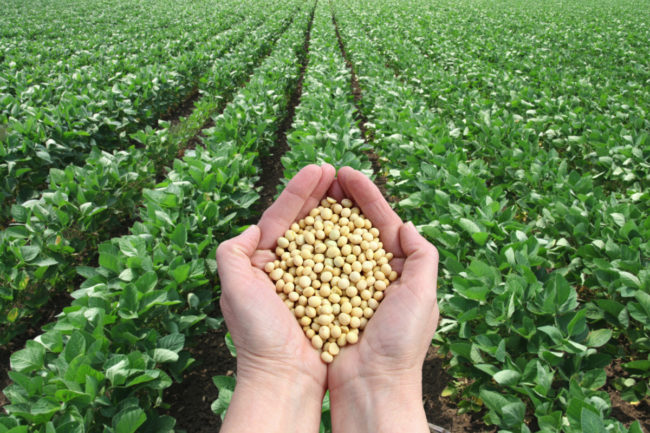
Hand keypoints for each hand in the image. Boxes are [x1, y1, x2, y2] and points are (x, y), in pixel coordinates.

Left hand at [216, 164, 335, 432]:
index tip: (319, 168)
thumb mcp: (234, 289)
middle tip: (336, 171)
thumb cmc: (257, 335)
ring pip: (324, 238)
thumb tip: (251, 228)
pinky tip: (360, 226)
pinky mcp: (329, 295)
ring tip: (350, 189)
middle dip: (319, 195)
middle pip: (304, 222)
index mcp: (261, 263)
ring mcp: (309, 281)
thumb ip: (232, 253)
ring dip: (336, 212)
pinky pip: (340, 262)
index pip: (280, 217)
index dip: (299, 191)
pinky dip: (349, 242)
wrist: (284, 377)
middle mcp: (285, 269)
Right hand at [327, 167, 439, 432]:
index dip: (366, 195)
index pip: (381, 221)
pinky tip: (295, 228)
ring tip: (309, 192)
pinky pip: (313, 266)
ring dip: (321, 215)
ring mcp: (344, 285)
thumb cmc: (400, 343)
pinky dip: (305, 245)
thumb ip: (421, 256)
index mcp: (398, 269)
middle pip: (354, 226)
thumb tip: (405, 223)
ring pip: (331, 242)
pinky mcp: (322, 298)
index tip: (346, 172)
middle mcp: (370, 274)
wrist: (371, 386)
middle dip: (341, 199)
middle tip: (324, 173)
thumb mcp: (423, 295)